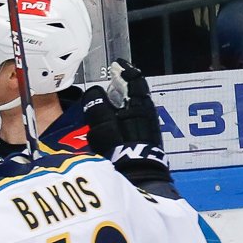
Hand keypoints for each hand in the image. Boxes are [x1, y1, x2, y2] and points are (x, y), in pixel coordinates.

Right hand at [82, 59, 170, 187]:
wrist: (139, 177)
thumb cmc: (121, 149)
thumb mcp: (103, 126)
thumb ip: (96, 106)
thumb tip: (94, 92)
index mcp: (139, 106)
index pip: (135, 81)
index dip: (126, 71)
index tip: (117, 65)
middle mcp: (147, 114)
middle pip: (135, 94)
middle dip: (123, 86)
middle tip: (110, 81)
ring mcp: (147, 129)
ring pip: (134, 108)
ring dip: (122, 102)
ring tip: (108, 101)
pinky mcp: (144, 142)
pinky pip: (133, 122)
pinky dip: (123, 116)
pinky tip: (113, 124)